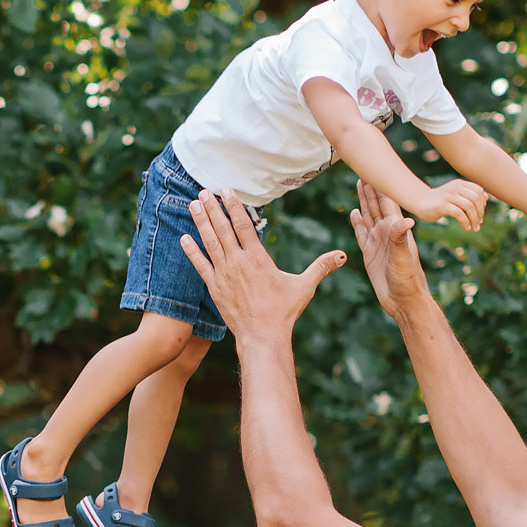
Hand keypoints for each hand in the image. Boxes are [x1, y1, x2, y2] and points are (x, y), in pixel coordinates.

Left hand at [177, 190, 346, 347]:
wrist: (262, 336)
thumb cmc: (284, 312)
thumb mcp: (304, 286)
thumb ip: (321, 267)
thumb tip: (343, 256)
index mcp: (258, 258)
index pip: (244, 225)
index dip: (234, 206)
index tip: (226, 190)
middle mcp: (238, 263)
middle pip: (223, 229)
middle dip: (213, 208)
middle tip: (204, 190)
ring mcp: (224, 275)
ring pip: (210, 242)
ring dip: (201, 222)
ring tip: (193, 204)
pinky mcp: (214, 288)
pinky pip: (200, 265)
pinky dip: (192, 251)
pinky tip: (184, 238)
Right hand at [351, 179, 433, 318]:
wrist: (404, 301)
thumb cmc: (408, 280)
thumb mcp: (403, 258)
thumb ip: (401, 238)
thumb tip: (405, 220)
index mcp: (396, 229)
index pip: (387, 202)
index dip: (381, 185)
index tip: (376, 168)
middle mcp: (387, 232)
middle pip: (376, 205)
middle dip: (371, 188)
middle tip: (365, 169)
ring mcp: (378, 242)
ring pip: (368, 216)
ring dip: (364, 200)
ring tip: (360, 184)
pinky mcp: (369, 253)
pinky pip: (361, 233)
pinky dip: (357, 222)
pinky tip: (354, 213)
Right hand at [405, 179, 487, 232]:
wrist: (419, 202)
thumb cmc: (439, 201)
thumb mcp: (455, 195)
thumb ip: (469, 195)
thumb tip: (486, 198)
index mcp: (460, 184)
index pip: (479, 191)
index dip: (482, 204)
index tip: (480, 216)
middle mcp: (455, 187)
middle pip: (475, 199)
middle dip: (480, 213)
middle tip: (479, 224)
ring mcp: (448, 195)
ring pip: (469, 206)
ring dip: (474, 219)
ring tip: (474, 228)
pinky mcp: (442, 205)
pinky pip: (459, 213)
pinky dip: (465, 222)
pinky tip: (466, 228)